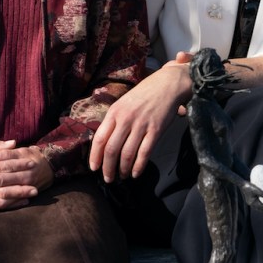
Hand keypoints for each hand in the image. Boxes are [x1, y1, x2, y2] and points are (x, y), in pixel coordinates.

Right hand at [0, 140, 50, 210]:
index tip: (33, 163)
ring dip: (15, 199)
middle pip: (2, 188)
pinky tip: (19, 203)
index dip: (18, 165)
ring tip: (30, 196)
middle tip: (36, 187)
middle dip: (20, 188)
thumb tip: (14, 142)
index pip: (2, 168)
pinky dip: (6, 205)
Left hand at [89, 51, 192, 181]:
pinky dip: (138, 166)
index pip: (100, 138)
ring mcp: (141, 125)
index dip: (95, 156)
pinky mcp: (156, 130)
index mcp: (115, 112)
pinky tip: (136, 173)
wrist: (168, 84)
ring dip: (123, 169)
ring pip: (127, 154)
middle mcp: (126, 119)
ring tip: (123, 176)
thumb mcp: (124, 102)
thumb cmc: (144, 93)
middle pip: (111, 150)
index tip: (94, 168)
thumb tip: (104, 142)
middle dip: (108, 168)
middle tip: (108, 178)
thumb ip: (114, 120)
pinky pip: (144, 153)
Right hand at [239, 180, 262, 211]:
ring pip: (257, 205)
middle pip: (259, 208)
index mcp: (252, 203)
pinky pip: (256, 201)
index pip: (260, 207)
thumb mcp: (256, 190)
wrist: (242, 184)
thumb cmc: (249, 186)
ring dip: (262, 205)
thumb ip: (262, 194)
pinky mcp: (250, 198)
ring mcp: (251, 201)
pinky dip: (260, 201)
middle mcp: (251, 203)